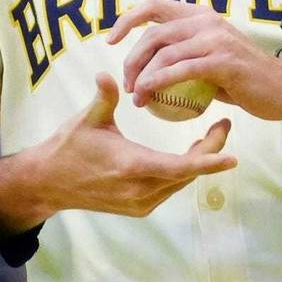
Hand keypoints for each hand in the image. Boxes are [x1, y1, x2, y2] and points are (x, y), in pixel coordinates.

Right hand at [0, 73, 235, 232]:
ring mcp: (140, 203)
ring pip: (181, 183)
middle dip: (210, 152)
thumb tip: (105, 73)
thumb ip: (103, 97)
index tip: (233, 153)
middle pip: (187, 174)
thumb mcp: (86, 119)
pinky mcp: (138, 208)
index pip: (181, 167)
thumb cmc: (68, 146)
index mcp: (132, 167)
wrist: (48, 181)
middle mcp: (140, 191)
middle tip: (223, 125)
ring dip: (198, 162)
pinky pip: (170, 189)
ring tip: (212, 136)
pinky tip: (190, 153)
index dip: (209, 160)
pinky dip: (183, 172)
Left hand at [107, 0, 281, 121]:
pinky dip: (158, 82)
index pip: (155, 5)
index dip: (128, 19)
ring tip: (136, 97)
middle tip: (127, 83)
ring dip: (142, 76)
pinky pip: (180, 70)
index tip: (111, 40)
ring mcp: (216, 38)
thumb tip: (150, 63)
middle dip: (132, 58)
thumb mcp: (213, 58)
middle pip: (154, 32)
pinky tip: (147, 95)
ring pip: (163, 52)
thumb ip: (186, 54)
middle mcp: (207, 20)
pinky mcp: (222, 60)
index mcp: (202, 15)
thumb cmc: (247, 80)